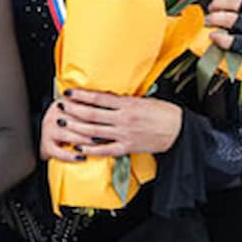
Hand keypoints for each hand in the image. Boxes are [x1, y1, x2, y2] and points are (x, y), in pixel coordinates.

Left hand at [55, 89, 182, 157]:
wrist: (180, 130)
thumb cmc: (164, 113)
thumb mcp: (144, 99)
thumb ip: (124, 100)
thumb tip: (105, 97)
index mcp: (128, 104)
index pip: (99, 98)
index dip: (82, 95)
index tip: (69, 92)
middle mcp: (124, 118)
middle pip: (92, 114)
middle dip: (73, 110)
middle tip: (60, 107)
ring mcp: (125, 134)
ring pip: (94, 131)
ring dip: (76, 128)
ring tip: (63, 124)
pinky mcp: (128, 147)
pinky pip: (105, 149)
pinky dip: (91, 149)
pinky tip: (79, 148)